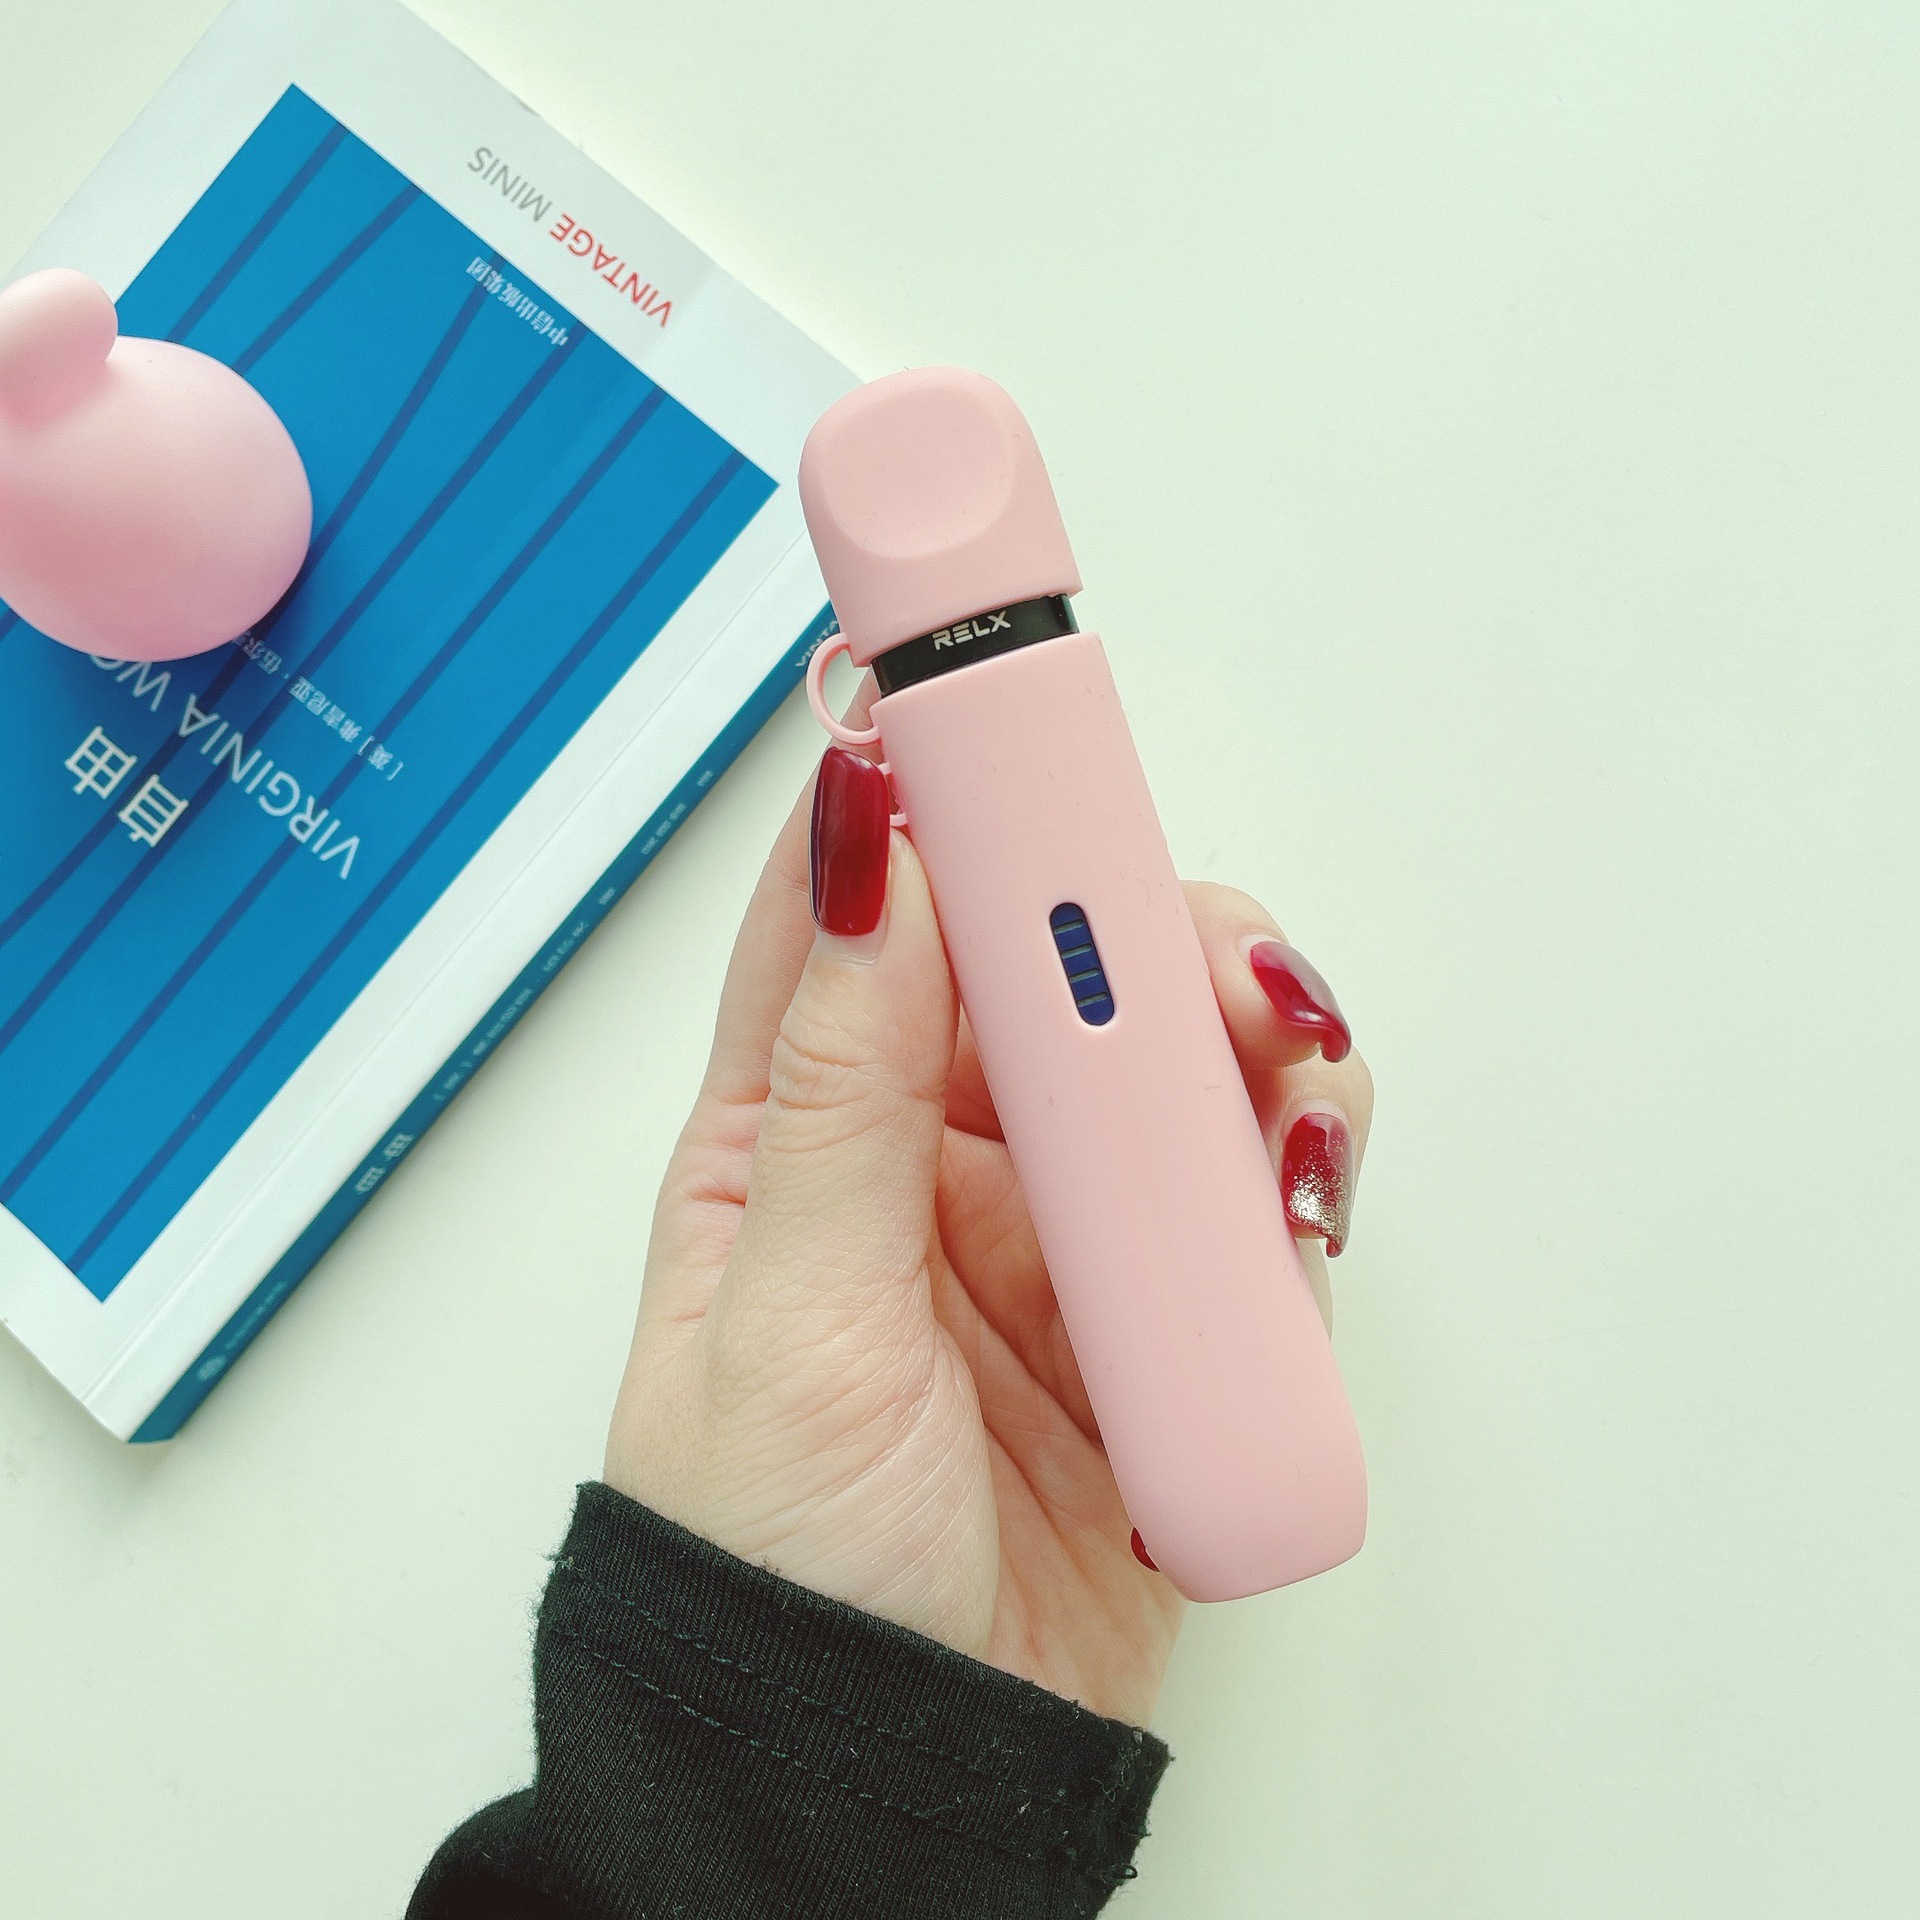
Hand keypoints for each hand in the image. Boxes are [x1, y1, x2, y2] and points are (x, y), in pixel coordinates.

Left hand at [604, 747, 1372, 1728]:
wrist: (894, 1795)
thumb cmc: (777, 1575)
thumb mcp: (785, 1321)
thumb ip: (842, 1093)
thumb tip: (873, 866)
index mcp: (801, 1133)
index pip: (868, 919)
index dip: (925, 801)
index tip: (981, 707)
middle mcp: (938, 1161)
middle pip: (1050, 970)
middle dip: (1128, 925)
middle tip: (1182, 939)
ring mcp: (1062, 1234)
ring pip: (1169, 1063)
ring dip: (1235, 1034)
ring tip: (1273, 1064)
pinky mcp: (1164, 1313)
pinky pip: (1245, 1193)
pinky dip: (1288, 1164)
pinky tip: (1296, 1180)